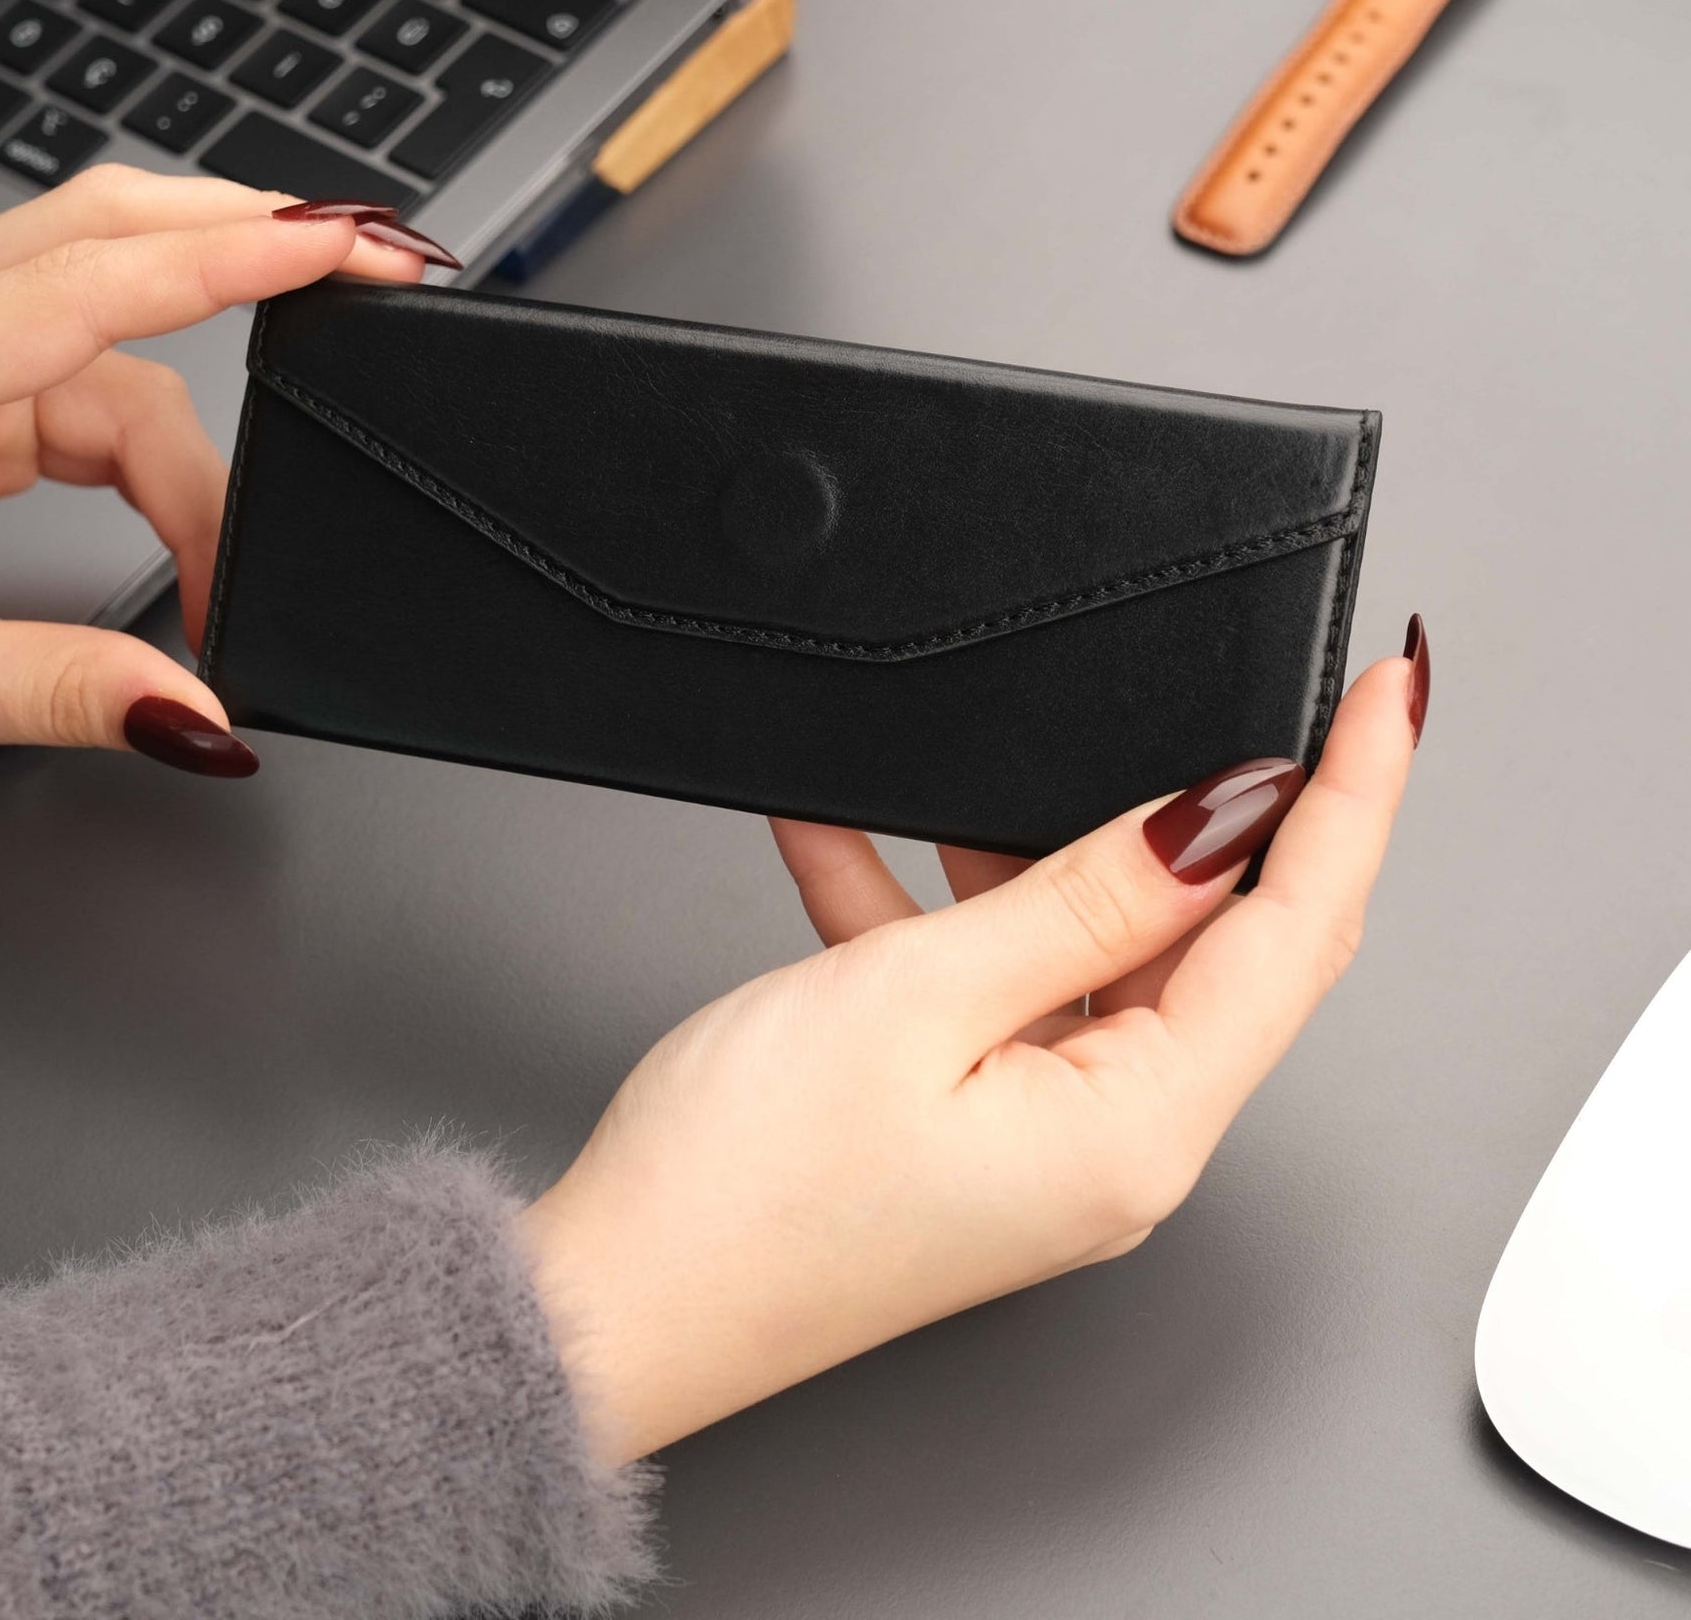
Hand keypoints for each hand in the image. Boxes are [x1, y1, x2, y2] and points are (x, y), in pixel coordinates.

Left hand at [0, 170, 445, 777]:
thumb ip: (72, 692)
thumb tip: (202, 716)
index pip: (84, 284)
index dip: (225, 257)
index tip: (335, 243)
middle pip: (107, 231)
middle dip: (246, 235)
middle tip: (369, 256)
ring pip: (117, 318)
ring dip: (208, 406)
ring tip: (238, 538)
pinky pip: (99, 378)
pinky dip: (168, 435)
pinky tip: (195, 505)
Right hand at [522, 640, 1424, 1464]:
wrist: (615, 1300)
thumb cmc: (740, 1189)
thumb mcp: (916, 996)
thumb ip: (1081, 899)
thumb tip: (1215, 821)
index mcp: (1137, 1127)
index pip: (1294, 934)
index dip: (1349, 800)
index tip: (1380, 696)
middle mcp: (1116, 1143)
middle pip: (1217, 946)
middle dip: (1226, 816)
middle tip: (1242, 701)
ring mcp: (1046, 1134)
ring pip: (1094, 953)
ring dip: (1036, 852)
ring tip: (959, 771)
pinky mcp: (976, 1119)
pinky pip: (993, 984)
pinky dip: (938, 905)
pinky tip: (849, 835)